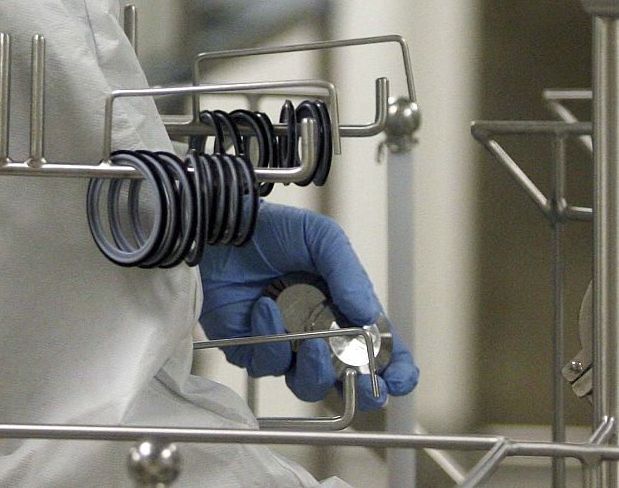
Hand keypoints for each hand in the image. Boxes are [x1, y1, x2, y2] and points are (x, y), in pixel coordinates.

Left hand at [197, 201, 418, 405]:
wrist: (218, 228)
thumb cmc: (270, 229)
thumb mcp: (320, 238)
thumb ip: (348, 274)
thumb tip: (369, 317)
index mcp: (340, 306)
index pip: (375, 346)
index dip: (392, 367)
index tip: (400, 377)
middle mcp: (315, 331)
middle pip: (345, 378)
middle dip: (362, 391)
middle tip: (368, 386)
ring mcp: (282, 344)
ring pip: (307, 382)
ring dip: (316, 370)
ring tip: (314, 342)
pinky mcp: (248, 349)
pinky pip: (266, 365)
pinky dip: (270, 341)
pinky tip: (265, 308)